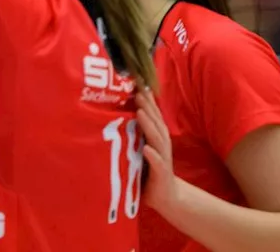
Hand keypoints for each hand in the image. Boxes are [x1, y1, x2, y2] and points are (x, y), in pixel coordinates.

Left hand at [137, 87, 179, 214]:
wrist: (166, 196)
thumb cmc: (148, 168)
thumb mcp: (139, 148)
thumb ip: (132, 132)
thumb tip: (113, 112)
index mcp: (155, 136)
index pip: (152, 114)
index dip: (146, 99)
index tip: (136, 82)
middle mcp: (161, 144)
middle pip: (155, 121)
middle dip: (147, 106)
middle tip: (137, 91)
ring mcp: (163, 158)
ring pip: (157, 139)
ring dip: (149, 125)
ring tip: (140, 112)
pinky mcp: (162, 174)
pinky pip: (158, 164)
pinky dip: (152, 156)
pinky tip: (146, 150)